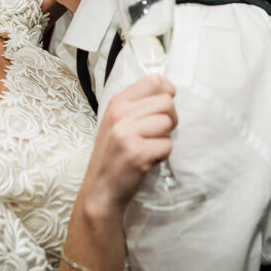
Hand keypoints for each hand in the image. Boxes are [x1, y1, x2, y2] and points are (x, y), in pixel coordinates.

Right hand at [81, 75, 176, 212]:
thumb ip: (137, 106)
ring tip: (150, 146)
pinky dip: (162, 155)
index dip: (167, 92)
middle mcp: (120, 114)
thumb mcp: (117, 122)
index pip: (154, 81)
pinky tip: (147, 159)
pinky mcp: (137, 153)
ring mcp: (127, 133)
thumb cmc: (113, 155)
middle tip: (158, 133)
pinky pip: (167, 145)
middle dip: (170, 118)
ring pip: (168, 123)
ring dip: (165, 138)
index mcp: (117, 102)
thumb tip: (167, 92)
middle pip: (167, 102)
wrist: (100, 190)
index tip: (163, 107)